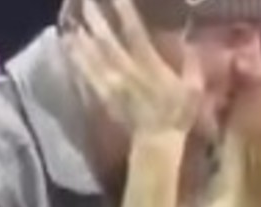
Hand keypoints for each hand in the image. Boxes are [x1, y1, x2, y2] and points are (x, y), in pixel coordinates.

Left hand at [63, 0, 202, 135]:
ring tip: (71, 14)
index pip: (135, 33)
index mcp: (150, 66)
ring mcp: (112, 82)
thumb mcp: (194, 88)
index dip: (124, 11)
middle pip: (107, 39)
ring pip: (92, 53)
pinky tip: (67, 42)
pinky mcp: (102, 93)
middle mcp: (127, 70)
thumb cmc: (178, 114)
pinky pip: (85, 71)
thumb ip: (191, 64)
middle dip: (96, 16)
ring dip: (81, 32)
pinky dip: (75, 55)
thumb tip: (188, 40)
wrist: (157, 141)